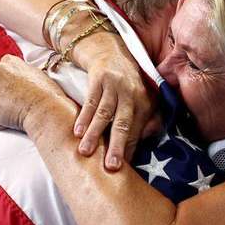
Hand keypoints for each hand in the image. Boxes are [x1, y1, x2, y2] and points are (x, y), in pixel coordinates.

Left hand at [0, 55, 72, 131]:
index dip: (9, 83)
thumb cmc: (46, 94)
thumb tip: (20, 77)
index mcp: (9, 61)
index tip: (16, 91)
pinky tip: (12, 119)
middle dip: (3, 94)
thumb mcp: (37, 74)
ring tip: (17, 111)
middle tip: (17, 102)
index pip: (2, 71)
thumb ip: (23, 72)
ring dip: (0, 107)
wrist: (44, 110)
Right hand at [72, 33, 157, 170]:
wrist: (110, 52)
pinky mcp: (98, 79)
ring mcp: (114, 86)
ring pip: (104, 114)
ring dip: (94, 134)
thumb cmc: (127, 84)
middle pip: (124, 124)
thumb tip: (147, 142)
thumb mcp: (143, 99)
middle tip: (111, 167)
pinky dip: (83, 117)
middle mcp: (132, 94)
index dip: (130, 152)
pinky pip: (90, 101)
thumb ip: (148, 121)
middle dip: (118, 146)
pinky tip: (76, 131)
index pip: (137, 132)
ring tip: (85, 152)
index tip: (123, 172)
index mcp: (145, 103)